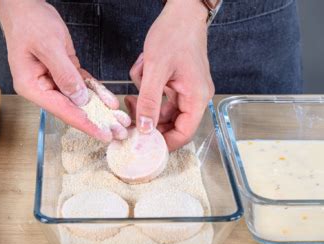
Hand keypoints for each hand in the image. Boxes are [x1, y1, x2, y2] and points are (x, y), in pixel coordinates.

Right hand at [0, 0, 126, 141]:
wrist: (25, 7)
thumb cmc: (29, 23)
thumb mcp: (49, 46)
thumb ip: (64, 74)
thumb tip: (79, 99)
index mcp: (32, 86)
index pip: (63, 110)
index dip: (85, 124)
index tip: (103, 135)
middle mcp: (42, 88)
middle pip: (72, 109)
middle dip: (97, 120)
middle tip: (118, 132)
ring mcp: (52, 80)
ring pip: (79, 99)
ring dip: (100, 108)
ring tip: (118, 120)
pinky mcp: (63, 72)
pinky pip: (82, 85)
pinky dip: (96, 91)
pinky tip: (109, 100)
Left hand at [125, 0, 213, 150]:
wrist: (181, 13)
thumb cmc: (174, 36)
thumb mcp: (156, 70)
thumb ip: (150, 102)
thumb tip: (145, 129)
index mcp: (196, 98)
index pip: (184, 133)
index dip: (164, 143)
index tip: (144, 145)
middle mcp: (195, 97)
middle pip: (172, 124)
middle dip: (150, 120)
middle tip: (131, 118)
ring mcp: (186, 90)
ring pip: (163, 110)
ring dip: (147, 101)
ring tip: (136, 88)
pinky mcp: (178, 83)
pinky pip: (161, 96)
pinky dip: (149, 90)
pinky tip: (142, 75)